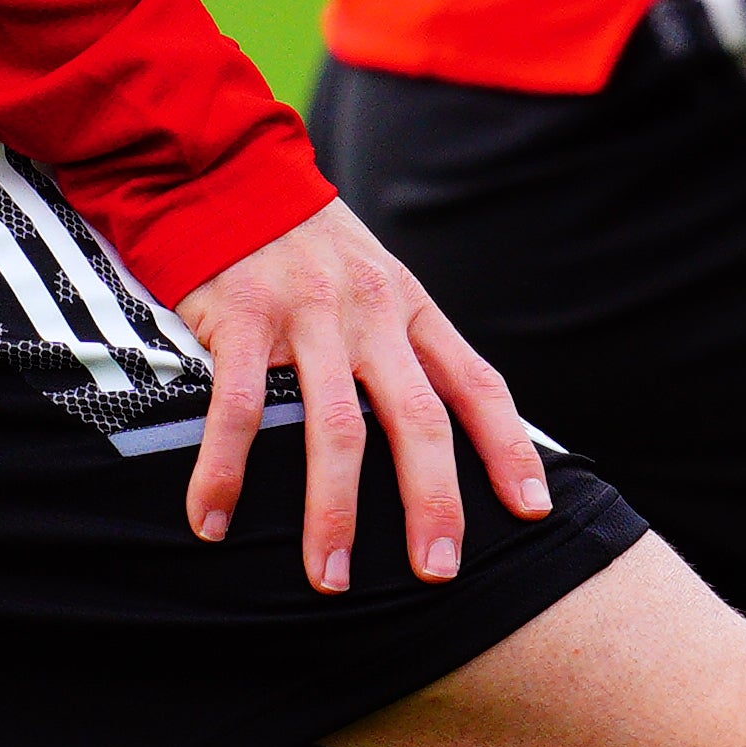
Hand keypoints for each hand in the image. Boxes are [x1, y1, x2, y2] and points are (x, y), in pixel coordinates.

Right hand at [177, 199, 552, 593]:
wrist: (227, 168)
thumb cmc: (306, 245)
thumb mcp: (376, 281)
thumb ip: (406, 345)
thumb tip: (441, 431)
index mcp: (412, 308)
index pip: (478, 384)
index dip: (509, 449)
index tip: (534, 511)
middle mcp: (371, 314)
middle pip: (418, 419)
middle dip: (433, 501)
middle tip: (437, 571)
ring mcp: (307, 317)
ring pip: (336, 427)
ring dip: (333, 511)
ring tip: (330, 578)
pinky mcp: (242, 317)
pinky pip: (239, 409)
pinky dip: (224, 472)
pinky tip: (211, 522)